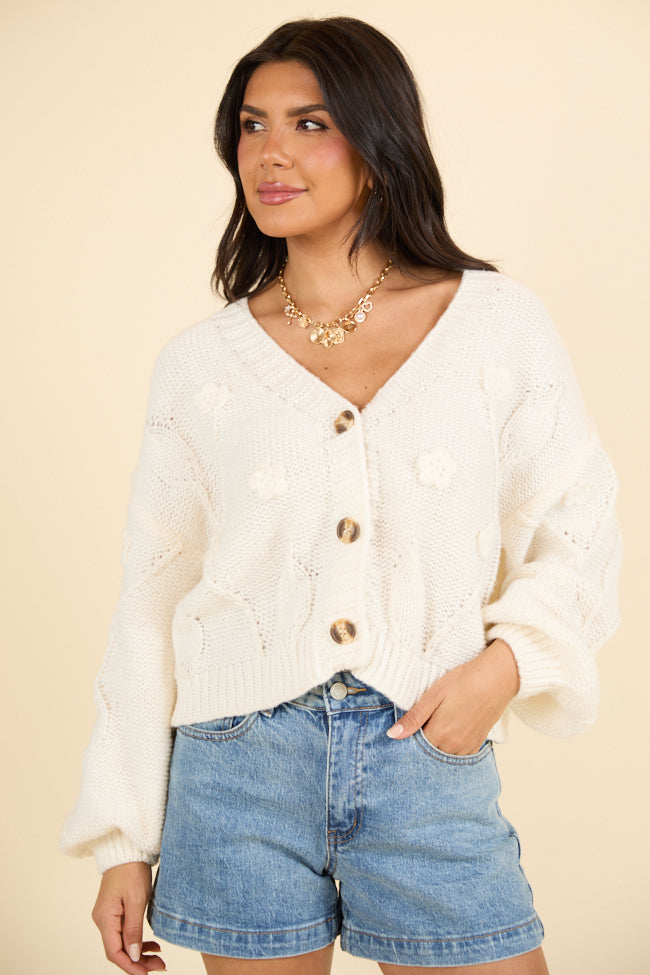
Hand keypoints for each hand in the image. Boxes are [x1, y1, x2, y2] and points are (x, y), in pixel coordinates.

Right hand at [92, 862, 165, 972]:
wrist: (126, 849)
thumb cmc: (131, 870)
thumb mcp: (137, 900)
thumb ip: (134, 930)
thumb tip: (133, 956)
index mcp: (105, 918)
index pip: (114, 953)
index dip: (130, 966)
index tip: (147, 974)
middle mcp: (102, 920)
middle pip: (118, 950)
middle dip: (138, 962)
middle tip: (160, 965)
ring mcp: (107, 915)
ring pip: (122, 943)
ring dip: (139, 953)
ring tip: (159, 958)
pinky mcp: (114, 910)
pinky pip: (123, 933)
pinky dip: (137, 941)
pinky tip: (151, 944)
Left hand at [387, 639, 519, 754]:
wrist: (498, 678)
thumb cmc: (465, 681)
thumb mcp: (434, 694)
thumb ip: (414, 718)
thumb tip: (392, 735)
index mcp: (439, 734)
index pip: (415, 745)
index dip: (410, 735)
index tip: (410, 723)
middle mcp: (453, 746)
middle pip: (429, 752)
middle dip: (423, 741)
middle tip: (425, 719)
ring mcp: (467, 747)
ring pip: (443, 754)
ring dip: (437, 743)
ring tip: (439, 721)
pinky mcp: (478, 744)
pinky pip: (458, 753)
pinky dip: (451, 745)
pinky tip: (451, 728)